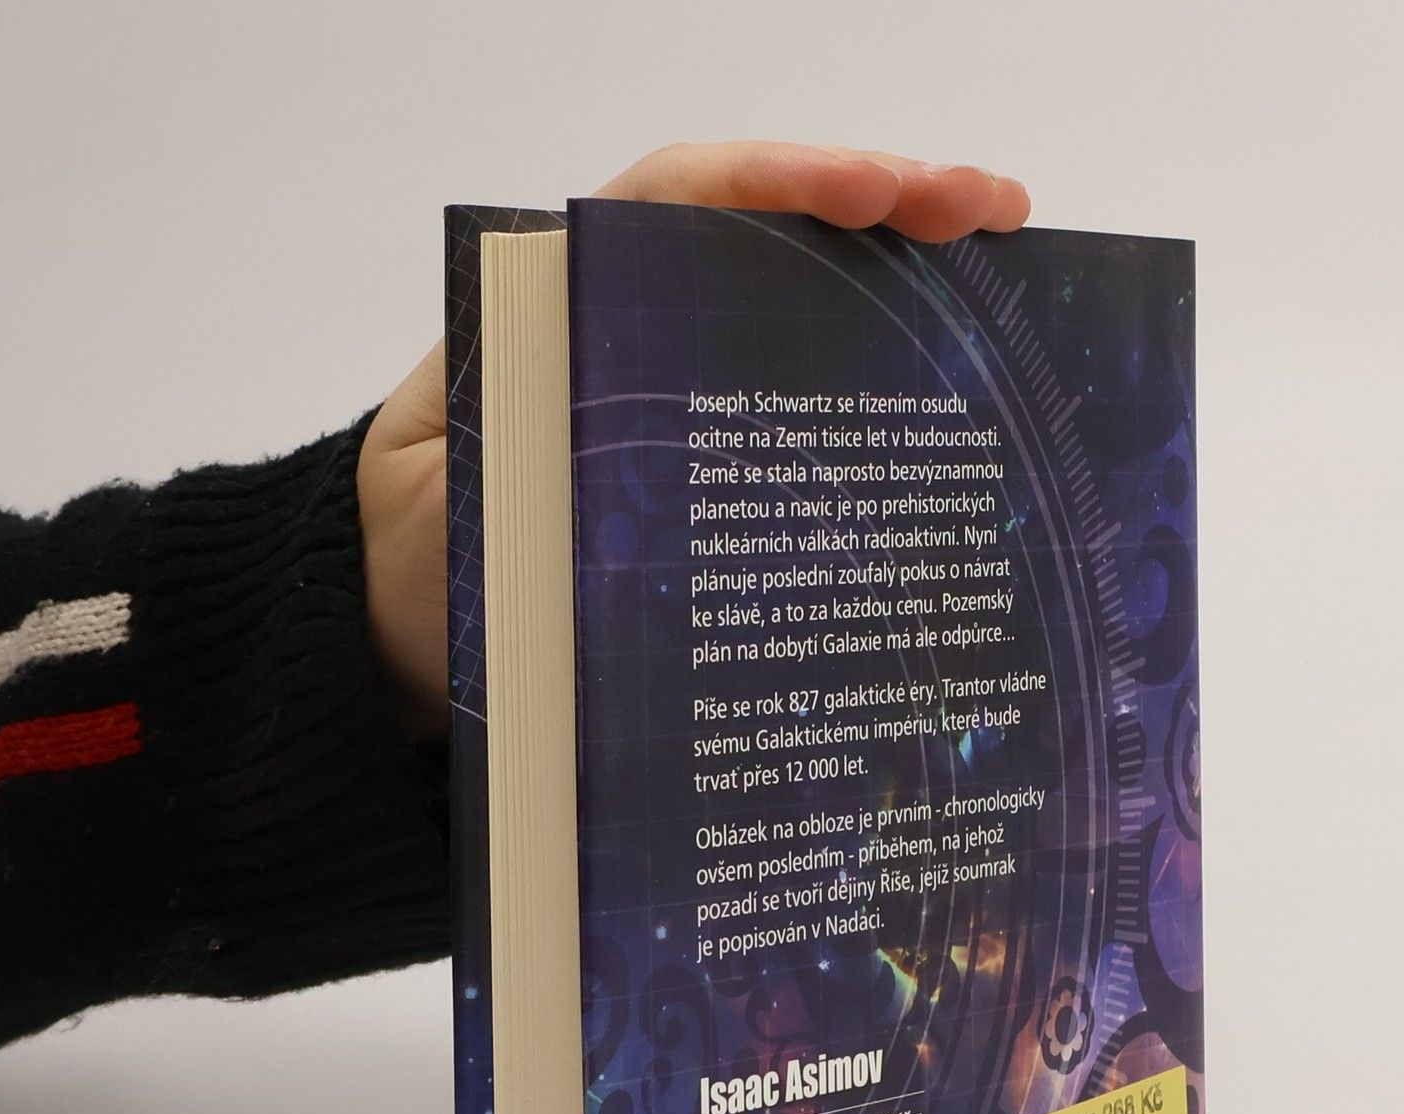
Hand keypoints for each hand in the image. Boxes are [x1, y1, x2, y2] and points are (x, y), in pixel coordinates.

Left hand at [358, 143, 1031, 731]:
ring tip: (1006, 260)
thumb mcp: (448, 502)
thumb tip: (626, 441)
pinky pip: (792, 398)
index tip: (876, 195)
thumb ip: (515, 450)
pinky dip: (872, 373)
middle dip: (882, 205)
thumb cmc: (417, 573)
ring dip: (898, 277)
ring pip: (792, 304)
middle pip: (759, 231)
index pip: (674, 201)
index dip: (781, 183)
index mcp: (557, 312)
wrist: (396, 639)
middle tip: (993, 210)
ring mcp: (670, 390)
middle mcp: (625, 329)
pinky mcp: (698, 460)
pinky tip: (952, 378)